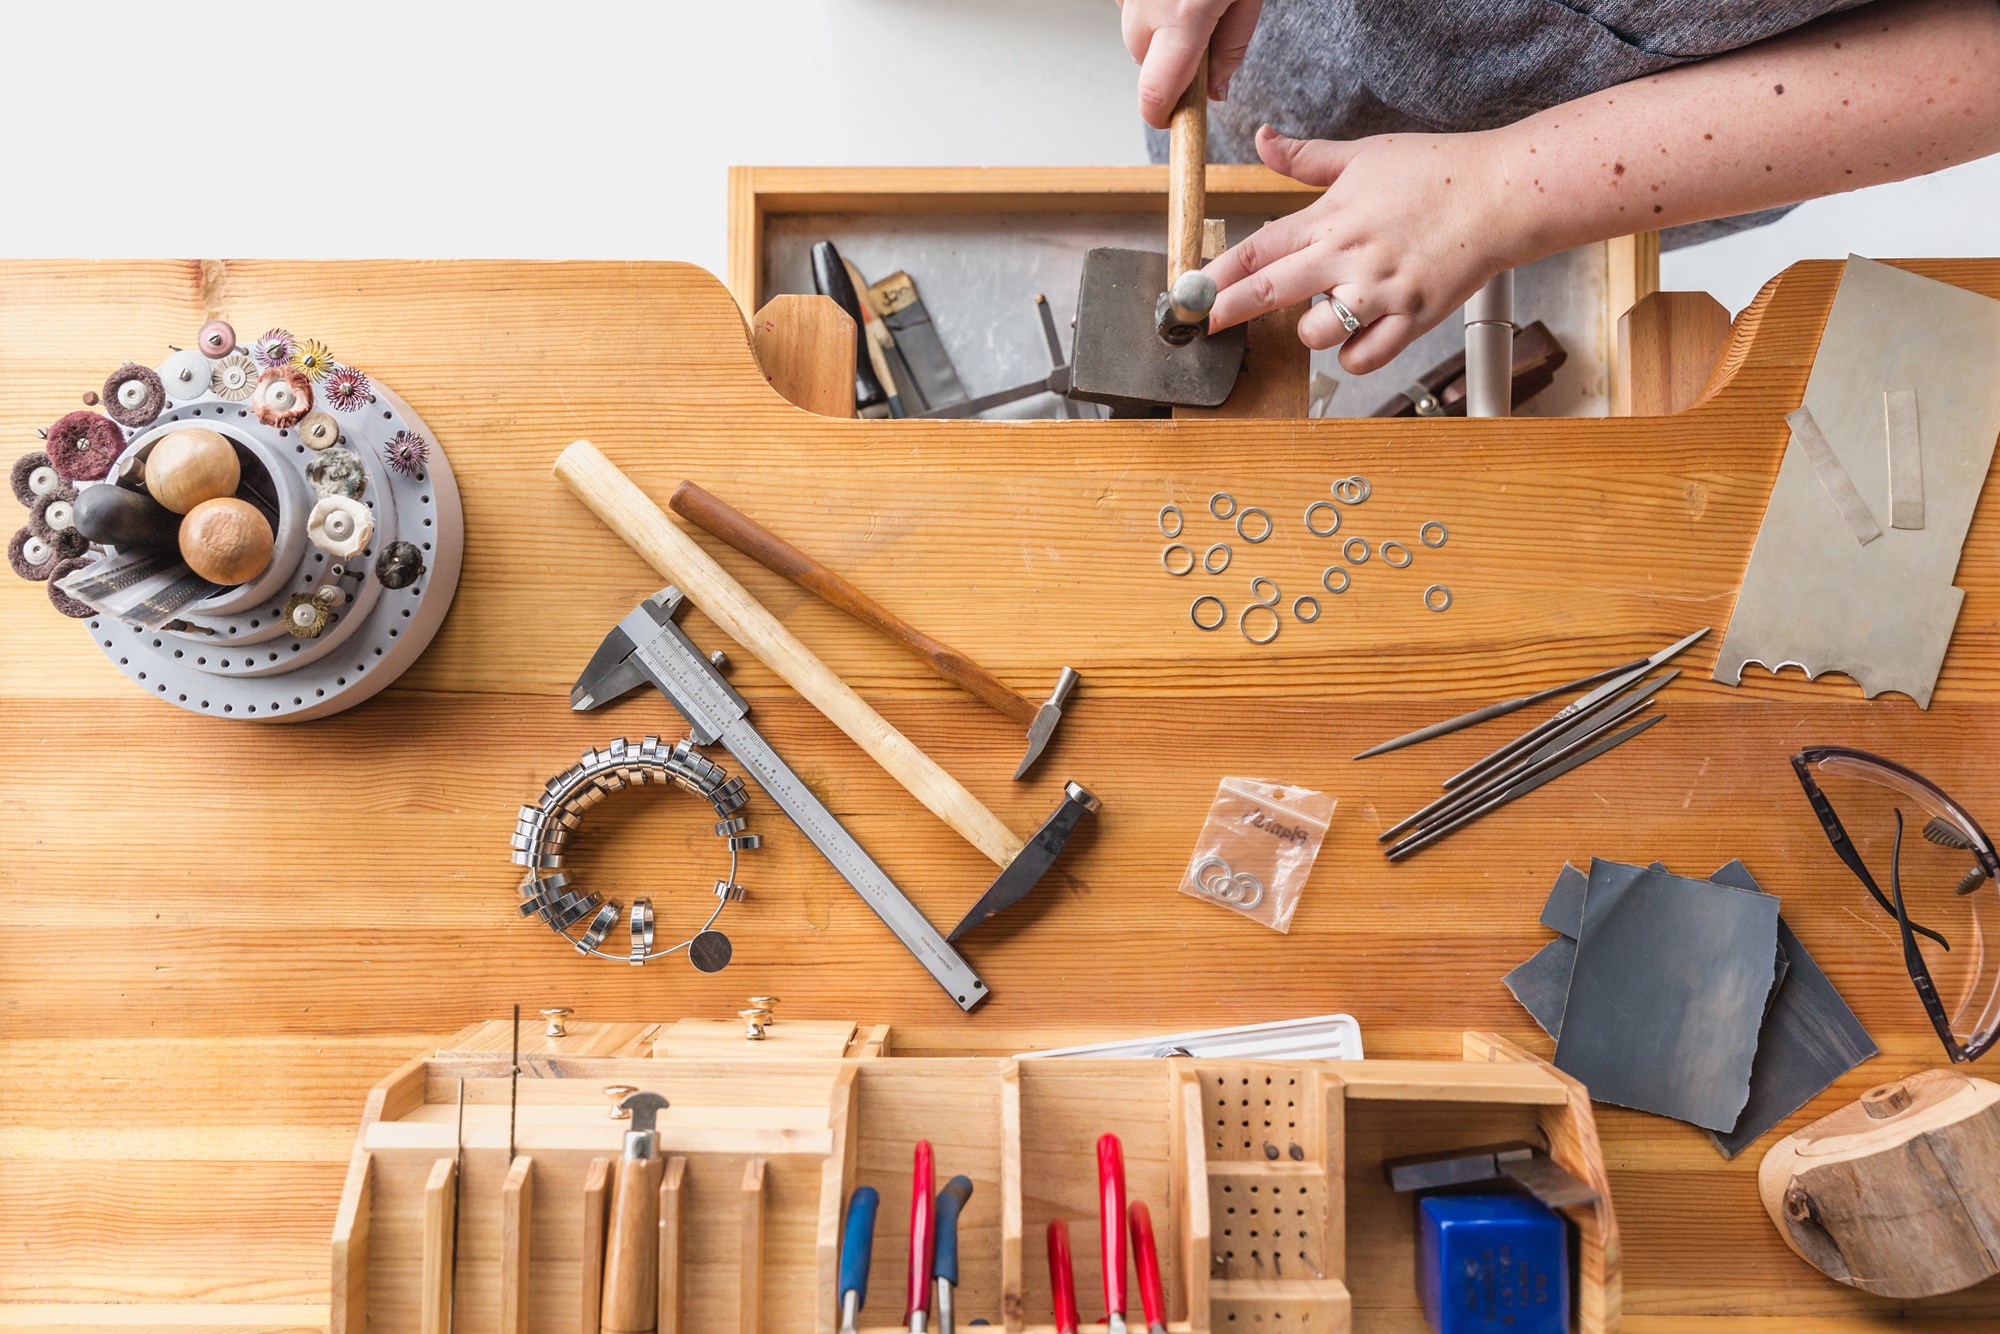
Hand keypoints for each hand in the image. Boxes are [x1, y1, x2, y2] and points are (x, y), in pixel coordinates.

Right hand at [1117, 0, 1264, 127]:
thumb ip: (1232, 46)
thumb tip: (1215, 89)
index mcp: (1183, 15)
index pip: (1155, 93)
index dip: (1161, 115)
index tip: (1173, 119)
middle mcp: (1146, 4)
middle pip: (1143, 61)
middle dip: (1168, 61)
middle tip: (1201, 36)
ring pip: (1134, 31)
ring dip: (1157, 29)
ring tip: (1189, 1)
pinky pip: (1129, 5)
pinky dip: (1149, 5)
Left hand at [1205, 124, 1514, 372]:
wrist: (1503, 193)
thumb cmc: (1436, 171)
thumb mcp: (1362, 155)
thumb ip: (1306, 159)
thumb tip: (1264, 139)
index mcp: (1331, 218)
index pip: (1258, 248)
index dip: (1217, 274)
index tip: (1190, 292)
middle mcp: (1349, 257)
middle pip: (1270, 292)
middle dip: (1229, 312)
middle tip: (1206, 325)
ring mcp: (1380, 292)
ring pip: (1317, 333)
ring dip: (1309, 331)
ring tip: (1325, 312)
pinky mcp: (1412, 318)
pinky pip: (1365, 357)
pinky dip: (1353, 356)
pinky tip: (1355, 338)